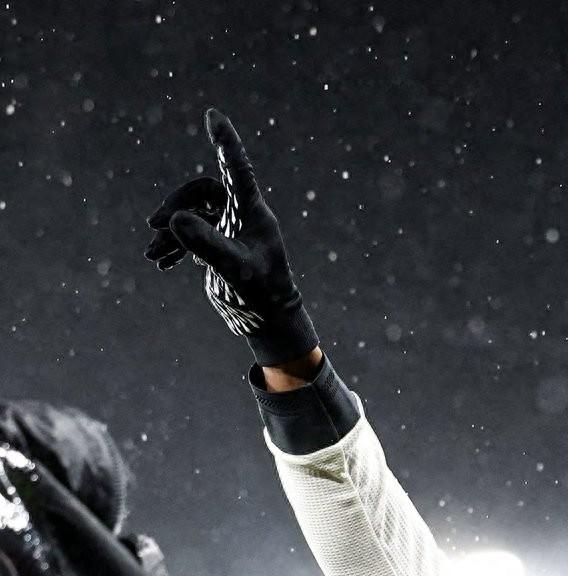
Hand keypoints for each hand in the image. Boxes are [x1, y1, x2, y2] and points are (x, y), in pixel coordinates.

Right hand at [144, 108, 317, 365]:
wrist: (266, 318)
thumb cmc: (259, 293)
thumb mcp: (232, 269)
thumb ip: (206, 245)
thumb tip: (173, 220)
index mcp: (253, 213)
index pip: (237, 170)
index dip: (225, 142)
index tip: (213, 115)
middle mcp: (242, 215)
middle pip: (203, 190)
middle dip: (176, 203)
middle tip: (155, 224)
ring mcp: (229, 228)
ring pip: (192, 212)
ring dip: (170, 229)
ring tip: (151, 252)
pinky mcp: (219, 243)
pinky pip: (191, 231)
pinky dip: (173, 243)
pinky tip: (160, 261)